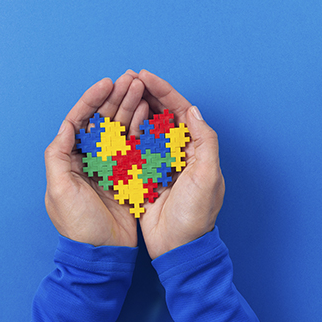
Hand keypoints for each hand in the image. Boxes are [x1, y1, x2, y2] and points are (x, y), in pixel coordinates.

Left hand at [44, 70, 145, 246]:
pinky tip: (149, 113)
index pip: (80, 121)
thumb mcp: (59, 191)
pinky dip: (141, 127)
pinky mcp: (129, 173)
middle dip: (116, 97)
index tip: (107, 84)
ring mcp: (111, 164)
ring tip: (142, 88)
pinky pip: (135, 144)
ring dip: (130, 106)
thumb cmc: (78, 225)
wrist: (104, 253)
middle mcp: (90, 158)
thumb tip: (65, 127)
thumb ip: (58, 157)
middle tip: (131, 78)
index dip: (92, 100)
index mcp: (71, 159)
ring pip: (120, 127)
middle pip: (103, 120)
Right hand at [136, 70, 225, 258]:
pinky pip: (133, 146)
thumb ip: (205, 141)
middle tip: (128, 76)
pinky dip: (125, 131)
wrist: (179, 246)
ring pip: (145, 126)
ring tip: (119, 90)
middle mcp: (178, 150)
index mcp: (196, 147)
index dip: (164, 91)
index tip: (146, 75)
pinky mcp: (144, 173)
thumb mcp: (207, 176)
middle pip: (161, 114)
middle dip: (146, 94)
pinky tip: (113, 119)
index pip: (180, 110)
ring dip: (134, 108)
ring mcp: (160, 160)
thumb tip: (193, 111)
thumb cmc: (197, 213)